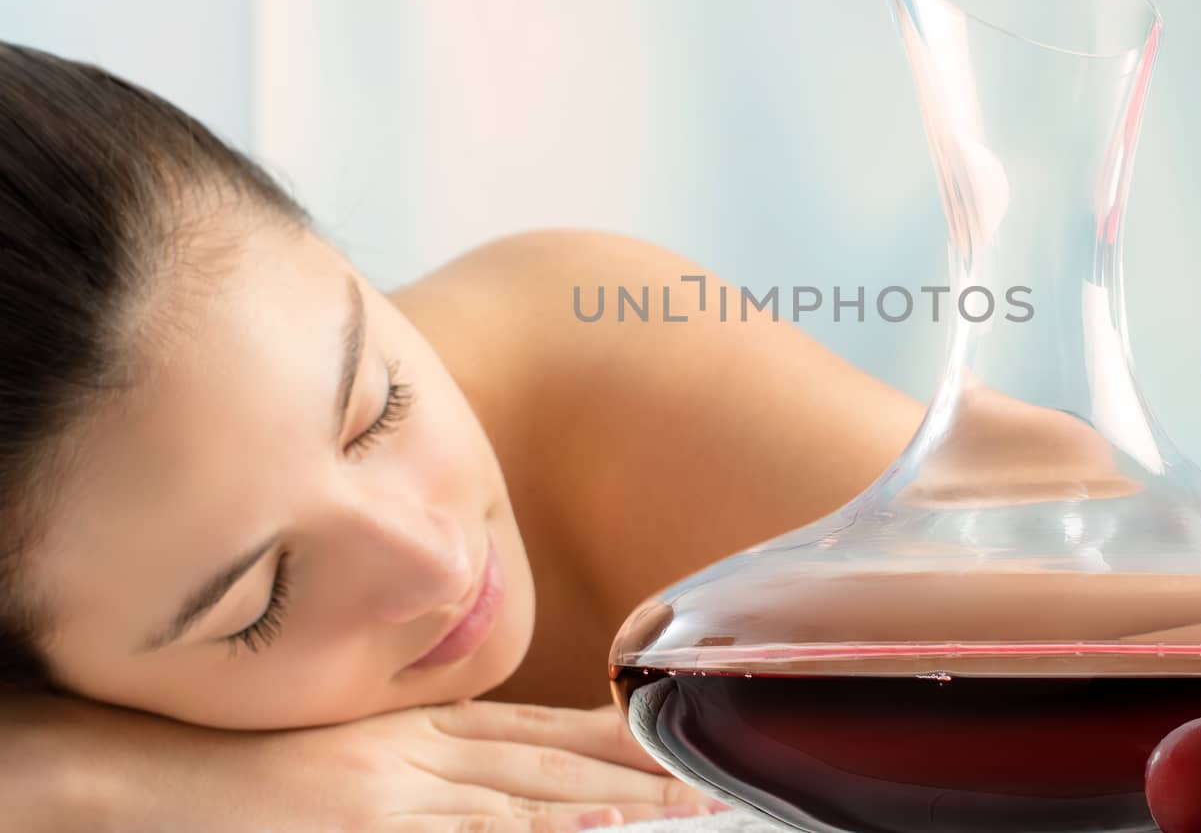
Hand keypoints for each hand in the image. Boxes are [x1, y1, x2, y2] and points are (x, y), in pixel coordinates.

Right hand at [45, 696, 727, 831]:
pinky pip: (474, 832)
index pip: (534, 725)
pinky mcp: (370, 824)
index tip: (666, 739)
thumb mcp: (346, 746)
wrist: (148, 769)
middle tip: (707, 776)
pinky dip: (540, 827)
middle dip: (633, 766)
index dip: (606, 734)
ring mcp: (398, 789)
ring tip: (685, 807)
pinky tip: (598, 826)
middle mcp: (419, 748)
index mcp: (415, 725)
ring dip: (613, 799)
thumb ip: (417, 752)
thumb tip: (483, 767)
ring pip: (529, 792)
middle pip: (548, 753)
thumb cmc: (240, 764)